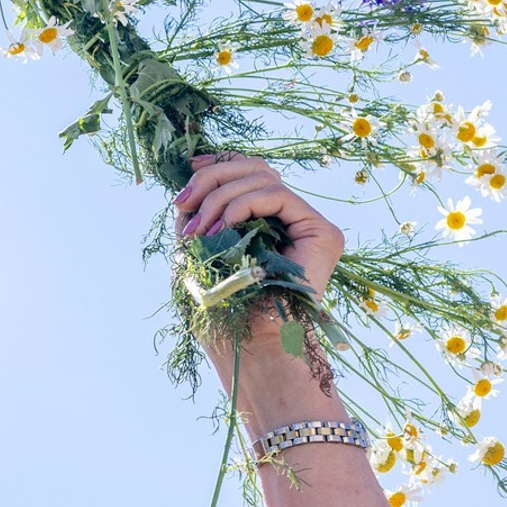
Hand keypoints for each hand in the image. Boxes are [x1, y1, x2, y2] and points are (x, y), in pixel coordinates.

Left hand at [173, 152, 343, 304]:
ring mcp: (309, 224)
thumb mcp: (199, 246)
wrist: (246, 343)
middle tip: (183, 204)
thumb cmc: (220, 305)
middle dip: (211, 179)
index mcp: (266, 219)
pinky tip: (223, 229)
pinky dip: (241, 205)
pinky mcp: (322, 232)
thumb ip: (201, 210)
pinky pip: (276, 195)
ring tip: (199, 232)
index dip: (219, 163)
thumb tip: (192, 172)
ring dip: (219, 198)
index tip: (188, 170)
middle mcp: (291, 218)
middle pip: (255, 167)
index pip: (249, 171)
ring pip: (262, 177)